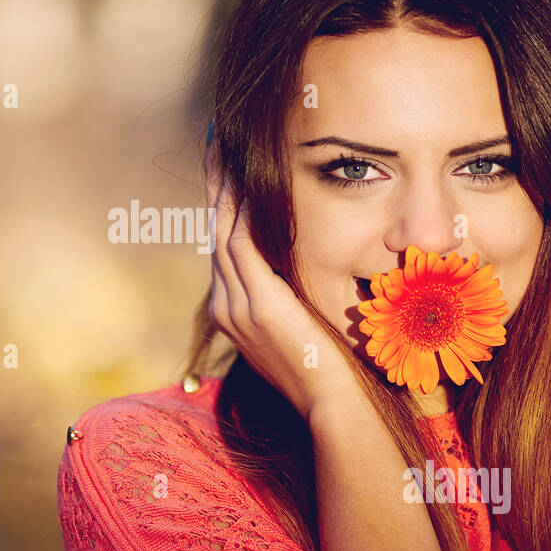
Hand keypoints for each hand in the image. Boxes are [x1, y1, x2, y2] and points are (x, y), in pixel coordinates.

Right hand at [204, 146, 370, 421]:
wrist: (336, 410)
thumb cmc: (334, 373)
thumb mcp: (306, 327)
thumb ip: (297, 298)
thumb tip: (309, 269)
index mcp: (234, 312)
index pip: (224, 245)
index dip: (224, 203)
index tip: (229, 166)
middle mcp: (226, 307)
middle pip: (215, 231)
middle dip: (217, 184)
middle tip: (217, 140)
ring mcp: (236, 308)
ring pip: (223, 232)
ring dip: (225, 187)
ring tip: (226, 147)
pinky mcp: (257, 306)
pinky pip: (241, 245)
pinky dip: (241, 210)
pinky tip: (246, 181)